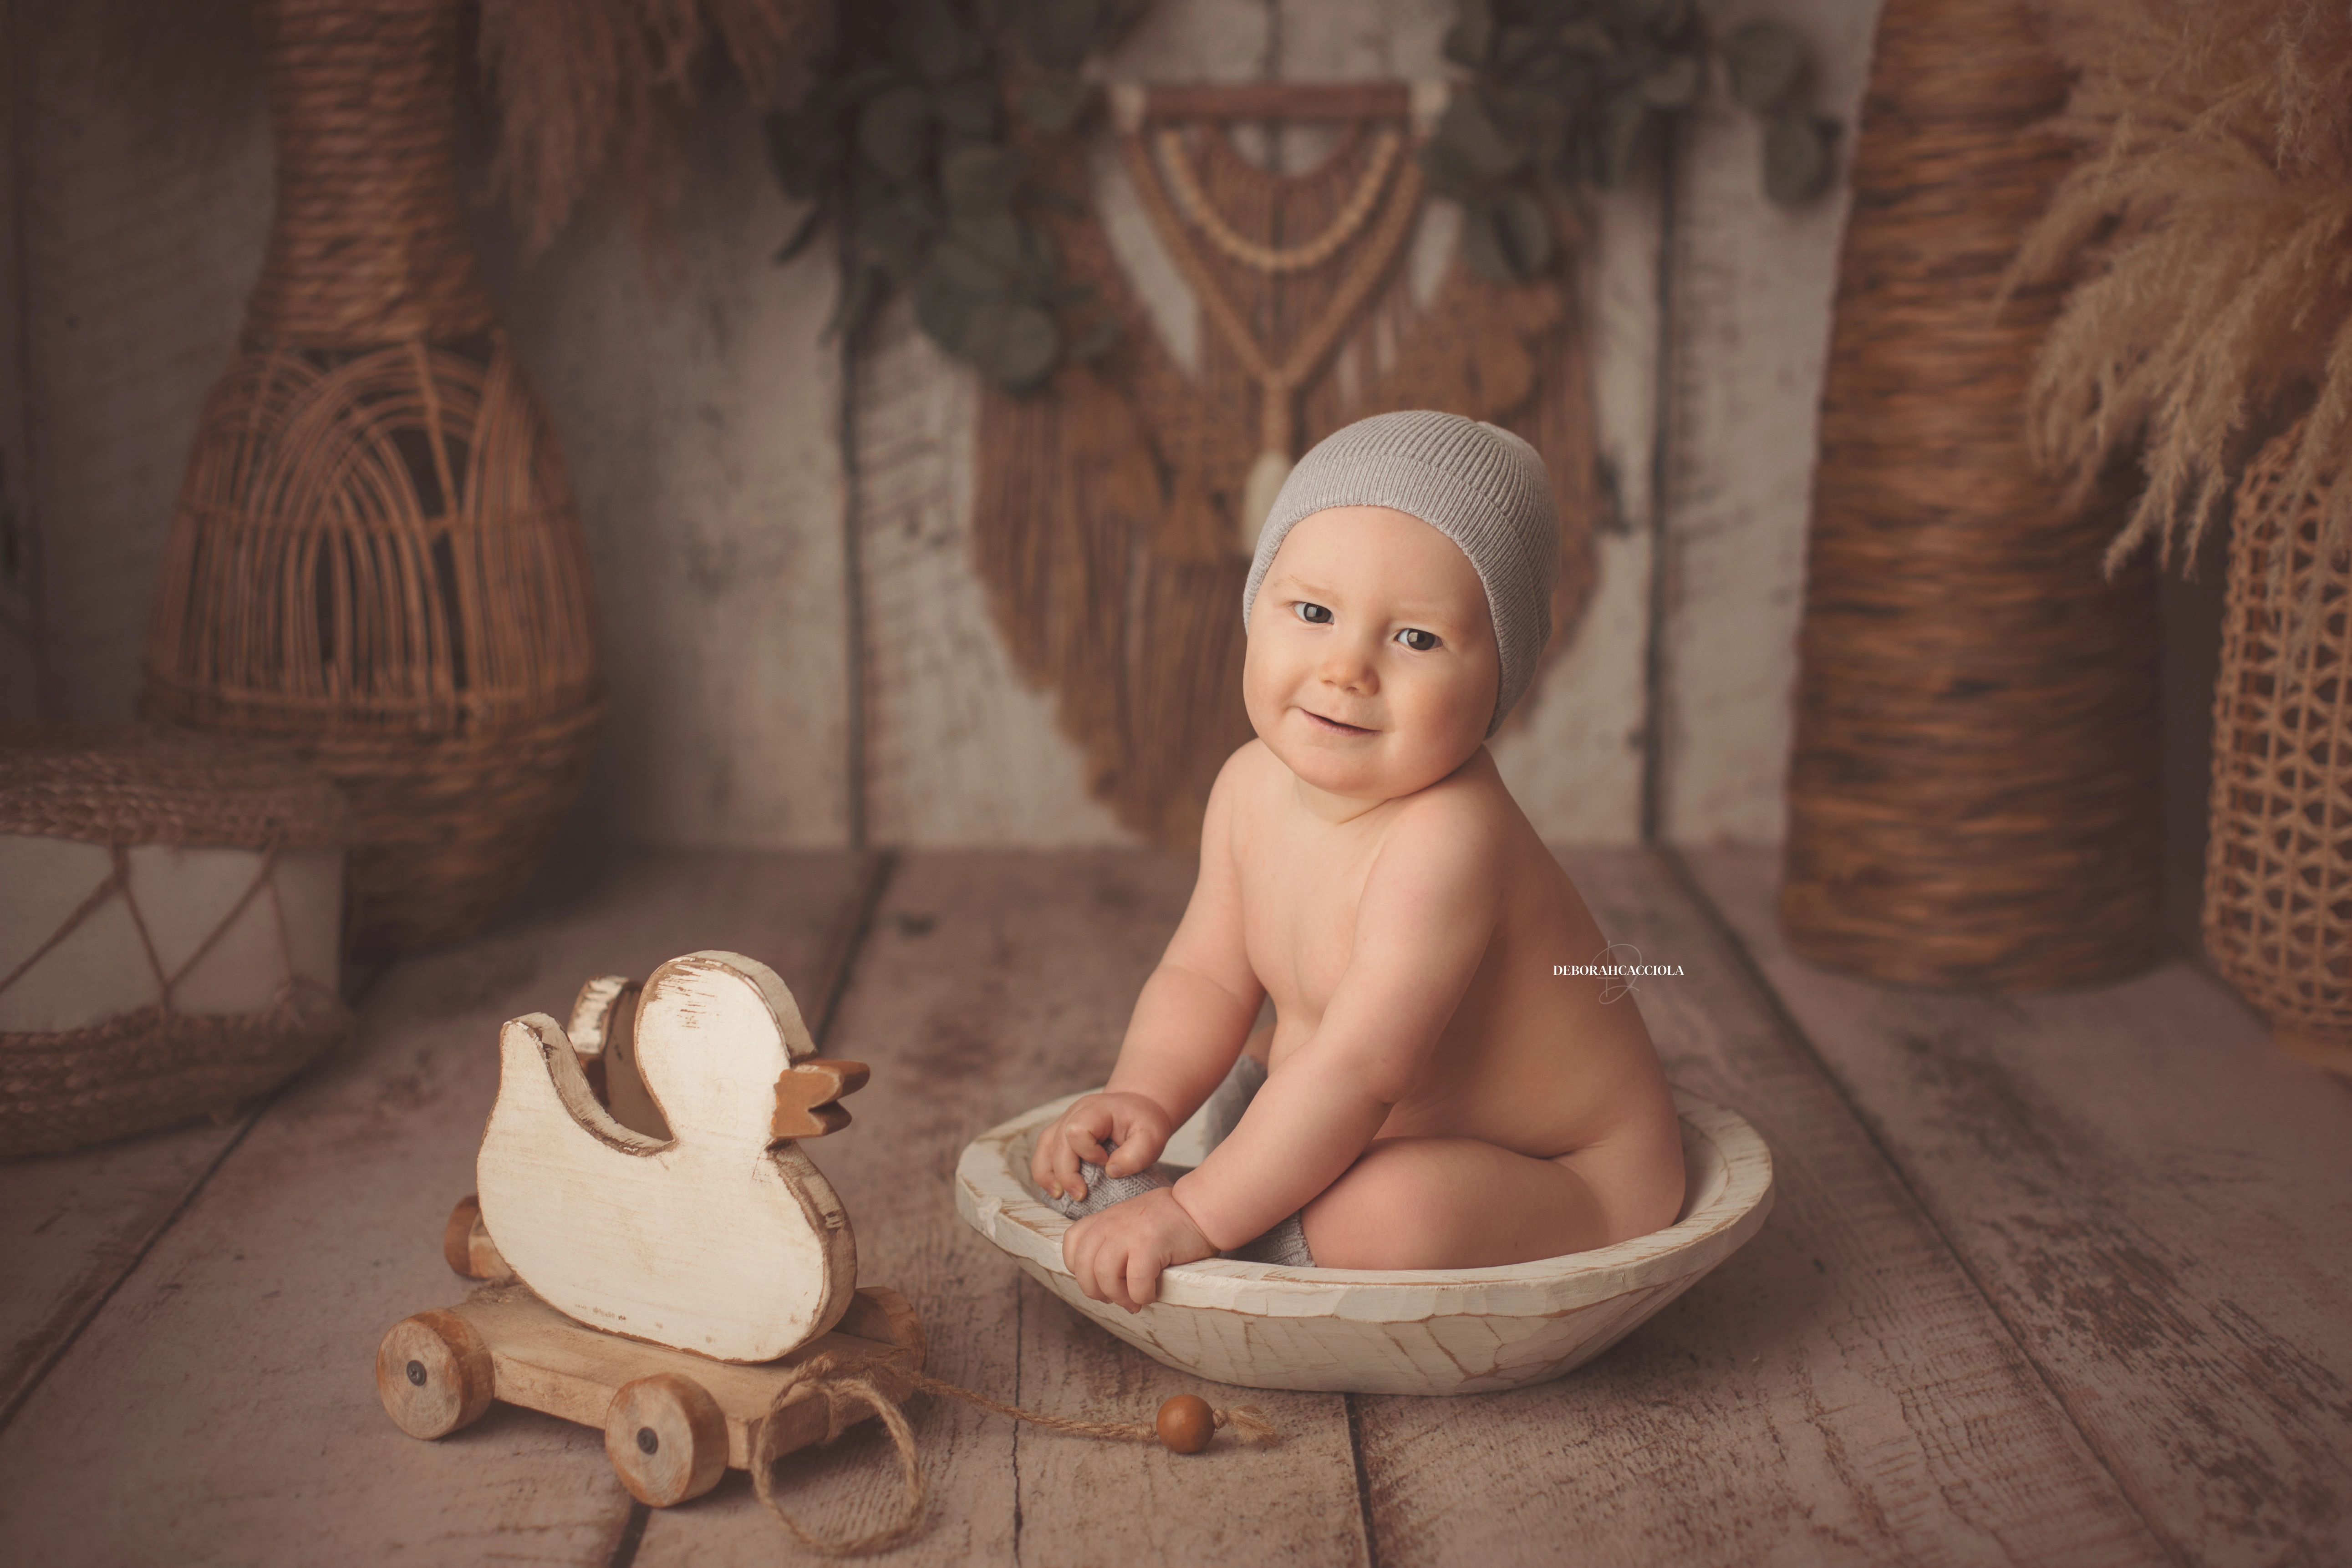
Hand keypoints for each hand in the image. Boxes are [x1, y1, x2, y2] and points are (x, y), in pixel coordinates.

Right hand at [1030, 1091, 1172, 1202]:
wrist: (1136, 1108)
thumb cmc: (1143, 1123)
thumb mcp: (1152, 1137)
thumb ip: (1136, 1155)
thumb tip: (1111, 1172)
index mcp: (1095, 1109)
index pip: (1077, 1130)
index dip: (1088, 1152)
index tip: (1106, 1162)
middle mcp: (1074, 1113)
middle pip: (1056, 1143)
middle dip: (1066, 1173)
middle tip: (1081, 1195)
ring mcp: (1063, 1122)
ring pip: (1043, 1149)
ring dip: (1048, 1175)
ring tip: (1060, 1195)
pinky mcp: (1059, 1135)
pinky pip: (1042, 1153)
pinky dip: (1045, 1173)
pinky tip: (1056, 1189)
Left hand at [1062, 1187, 1215, 1311]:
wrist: (1200, 1208)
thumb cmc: (1168, 1223)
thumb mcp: (1128, 1225)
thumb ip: (1110, 1244)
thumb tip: (1101, 1287)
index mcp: (1103, 1219)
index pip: (1071, 1247)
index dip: (1081, 1271)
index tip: (1102, 1281)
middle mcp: (1110, 1224)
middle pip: (1084, 1269)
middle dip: (1099, 1293)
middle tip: (1121, 1298)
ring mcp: (1127, 1233)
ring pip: (1105, 1278)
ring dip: (1120, 1298)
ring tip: (1136, 1300)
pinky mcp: (1149, 1244)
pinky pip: (1135, 1285)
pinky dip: (1143, 1296)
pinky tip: (1154, 1293)